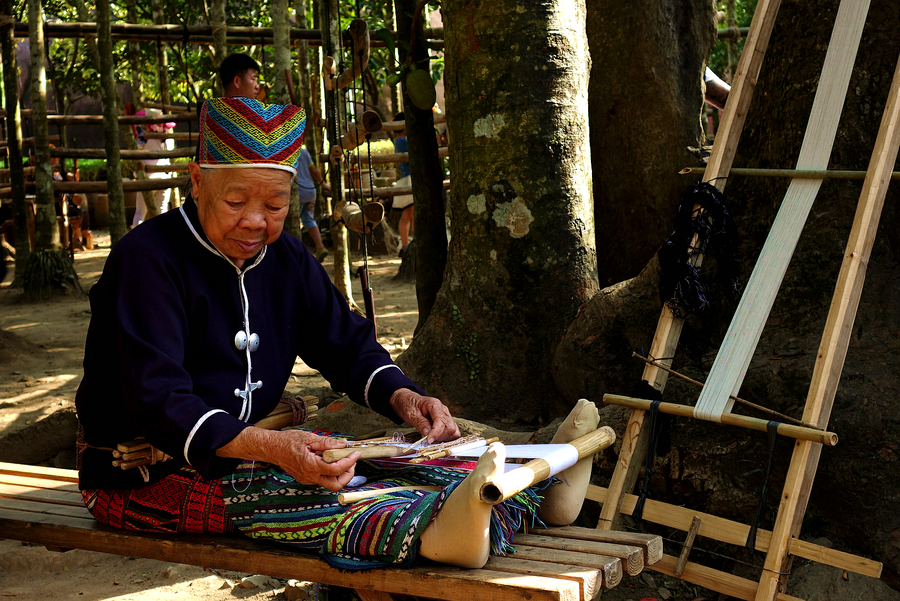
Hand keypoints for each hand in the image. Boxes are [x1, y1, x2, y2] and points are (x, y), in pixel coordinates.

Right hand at [217, 428, 359, 491]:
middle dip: (348, 475)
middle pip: (336, 485)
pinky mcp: (306, 479)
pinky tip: (331, 460)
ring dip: (340, 474)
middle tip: (352, 461)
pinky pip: (323, 479)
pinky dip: (331, 472)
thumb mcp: (309, 437)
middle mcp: (310, 476)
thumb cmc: (289, 441)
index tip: (355, 453)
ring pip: (330, 483)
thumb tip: (343, 444)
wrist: (273, 448)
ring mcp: (308, 480)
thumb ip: (327, 443)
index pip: (336, 469)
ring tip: (343, 459)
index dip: (349, 461)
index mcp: (311, 465)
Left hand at [389, 389, 459, 442]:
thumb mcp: (410, 414)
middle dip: (440, 436)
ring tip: (431, 437)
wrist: (408, 401)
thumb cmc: (409, 405)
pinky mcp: (446, 421)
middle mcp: (443, 410)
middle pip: (450, 427)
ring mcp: (446, 415)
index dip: (436, 432)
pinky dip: (446, 438)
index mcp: (434, 404)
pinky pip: (451, 432)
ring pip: (453, 431)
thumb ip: (420, 423)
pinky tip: (436, 437)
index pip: (441, 420)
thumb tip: (427, 434)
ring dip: (444, 438)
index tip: (429, 441)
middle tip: (428, 439)